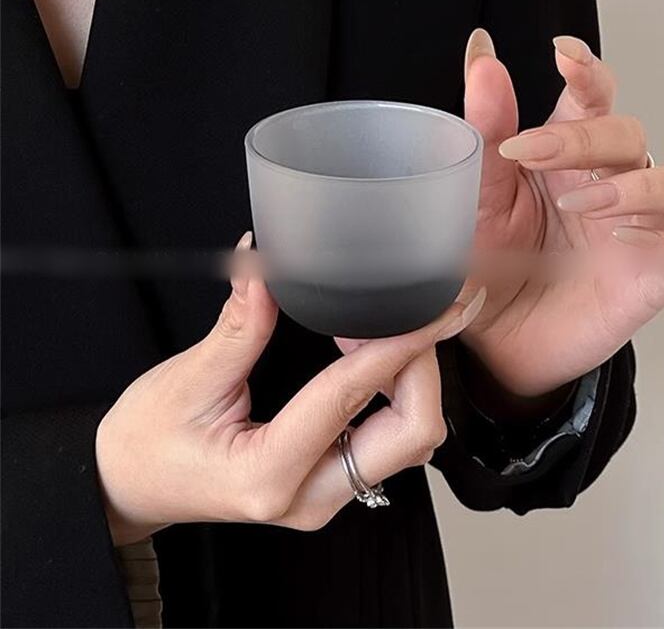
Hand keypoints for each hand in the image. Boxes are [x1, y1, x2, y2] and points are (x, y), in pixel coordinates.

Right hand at [96, 233, 485, 544]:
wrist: (130, 484)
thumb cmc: (146, 442)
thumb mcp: (187, 379)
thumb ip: (238, 325)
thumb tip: (265, 264)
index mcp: (267, 474)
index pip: (351, 395)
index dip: (398, 342)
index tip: (435, 306)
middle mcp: (308, 496)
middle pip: (410, 433)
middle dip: (424, 365)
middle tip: (414, 310)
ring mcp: (323, 496)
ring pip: (410, 440)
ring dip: (416, 379)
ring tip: (389, 326)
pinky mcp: (328, 482)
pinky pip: (390, 441)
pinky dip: (398, 393)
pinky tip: (376, 354)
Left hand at [460, 30, 663, 398]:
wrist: (491, 339)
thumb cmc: (487, 262)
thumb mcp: (474, 196)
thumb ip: (484, 129)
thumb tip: (481, 56)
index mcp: (563, 157)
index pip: (590, 100)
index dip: (587, 72)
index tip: (563, 54)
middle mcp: (606, 184)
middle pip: (627, 134)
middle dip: (584, 136)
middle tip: (529, 151)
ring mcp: (633, 231)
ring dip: (631, 185)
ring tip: (578, 202)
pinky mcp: (647, 278)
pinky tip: (622, 238)